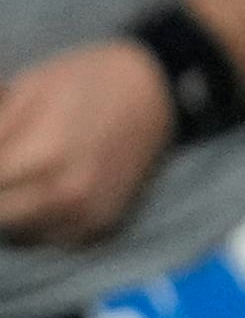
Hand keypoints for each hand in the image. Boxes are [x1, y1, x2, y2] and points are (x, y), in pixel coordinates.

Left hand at [0, 36, 182, 247]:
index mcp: (43, 153)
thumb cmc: (84, 79)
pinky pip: (49, 238)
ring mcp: (87, 215)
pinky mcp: (102, 225)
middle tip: (5, 169)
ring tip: (16, 180)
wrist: (156, 92)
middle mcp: (65, 194)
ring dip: (7, 212)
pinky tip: (35, 195)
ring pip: (18, 235)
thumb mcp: (25, 90)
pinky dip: (33, 222)